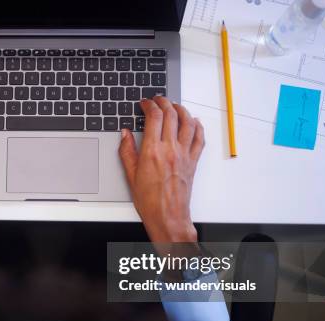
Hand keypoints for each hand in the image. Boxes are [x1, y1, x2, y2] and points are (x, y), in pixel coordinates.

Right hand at [119, 96, 204, 242]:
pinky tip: (193, 122)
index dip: (149, 105)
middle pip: (171, 115)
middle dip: (164, 102)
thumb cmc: (149, 201)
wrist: (168, 217)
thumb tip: (125, 134)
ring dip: (181, 109)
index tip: (145, 103)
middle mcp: (170, 150)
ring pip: (188, 122)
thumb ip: (127, 151)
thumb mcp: (130, 175)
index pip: (154, 117)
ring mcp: (184, 154)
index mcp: (152, 152)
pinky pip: (199, 138)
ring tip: (174, 106)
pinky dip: (198, 126)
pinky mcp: (193, 161)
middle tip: (158, 100)